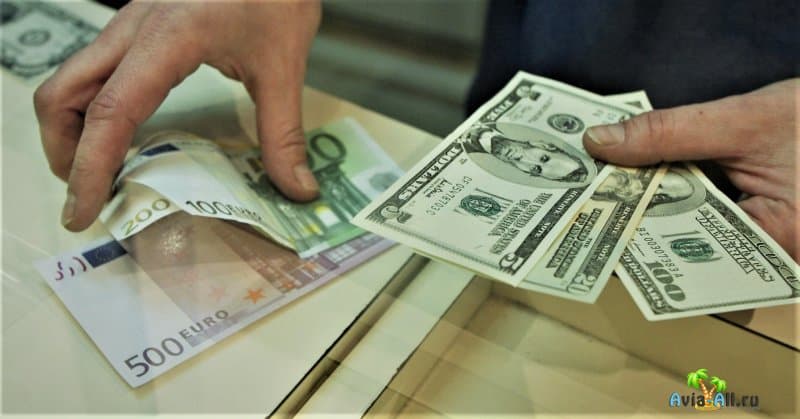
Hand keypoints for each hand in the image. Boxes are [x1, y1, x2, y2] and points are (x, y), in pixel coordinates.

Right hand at [34, 0, 320, 231]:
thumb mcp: (285, 65)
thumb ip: (284, 132)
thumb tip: (298, 189)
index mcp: (167, 39)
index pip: (110, 112)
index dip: (89, 167)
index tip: (83, 211)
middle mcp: (134, 29)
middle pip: (62, 94)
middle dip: (64, 152)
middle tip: (90, 197)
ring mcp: (130, 23)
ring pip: (70, 79)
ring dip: (70, 130)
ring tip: (99, 173)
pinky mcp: (138, 24)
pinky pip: (94, 70)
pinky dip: (91, 109)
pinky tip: (121, 134)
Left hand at [583, 79, 798, 260]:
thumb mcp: (747, 120)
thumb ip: (672, 133)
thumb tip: (602, 143)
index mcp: (777, 246)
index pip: (681, 248)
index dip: (628, 231)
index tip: (585, 216)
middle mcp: (772, 261)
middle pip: (682, 244)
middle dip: (637, 218)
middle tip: (585, 200)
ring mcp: (768, 250)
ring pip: (692, 233)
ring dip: (655, 207)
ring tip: (607, 191)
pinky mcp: (761, 232)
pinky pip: (707, 222)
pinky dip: (678, 201)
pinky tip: (647, 185)